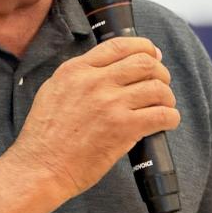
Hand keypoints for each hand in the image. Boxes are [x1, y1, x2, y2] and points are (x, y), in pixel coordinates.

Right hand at [11, 36, 180, 199]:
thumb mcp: (52, 91)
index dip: (143, 47)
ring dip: (167, 96)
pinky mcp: (123, 128)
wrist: (40, 167)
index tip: (152, 54)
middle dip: (160, 71)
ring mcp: (110, 104)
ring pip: (157, 88)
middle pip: (144, 62)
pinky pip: (161, 115)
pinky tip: (166, 122)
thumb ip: (77, 77)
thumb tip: (105, 70)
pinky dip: (170, 117)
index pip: (119, 45)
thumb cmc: (43, 137)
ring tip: (164, 105)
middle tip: (161, 82)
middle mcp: (94, 82)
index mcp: (76, 70)